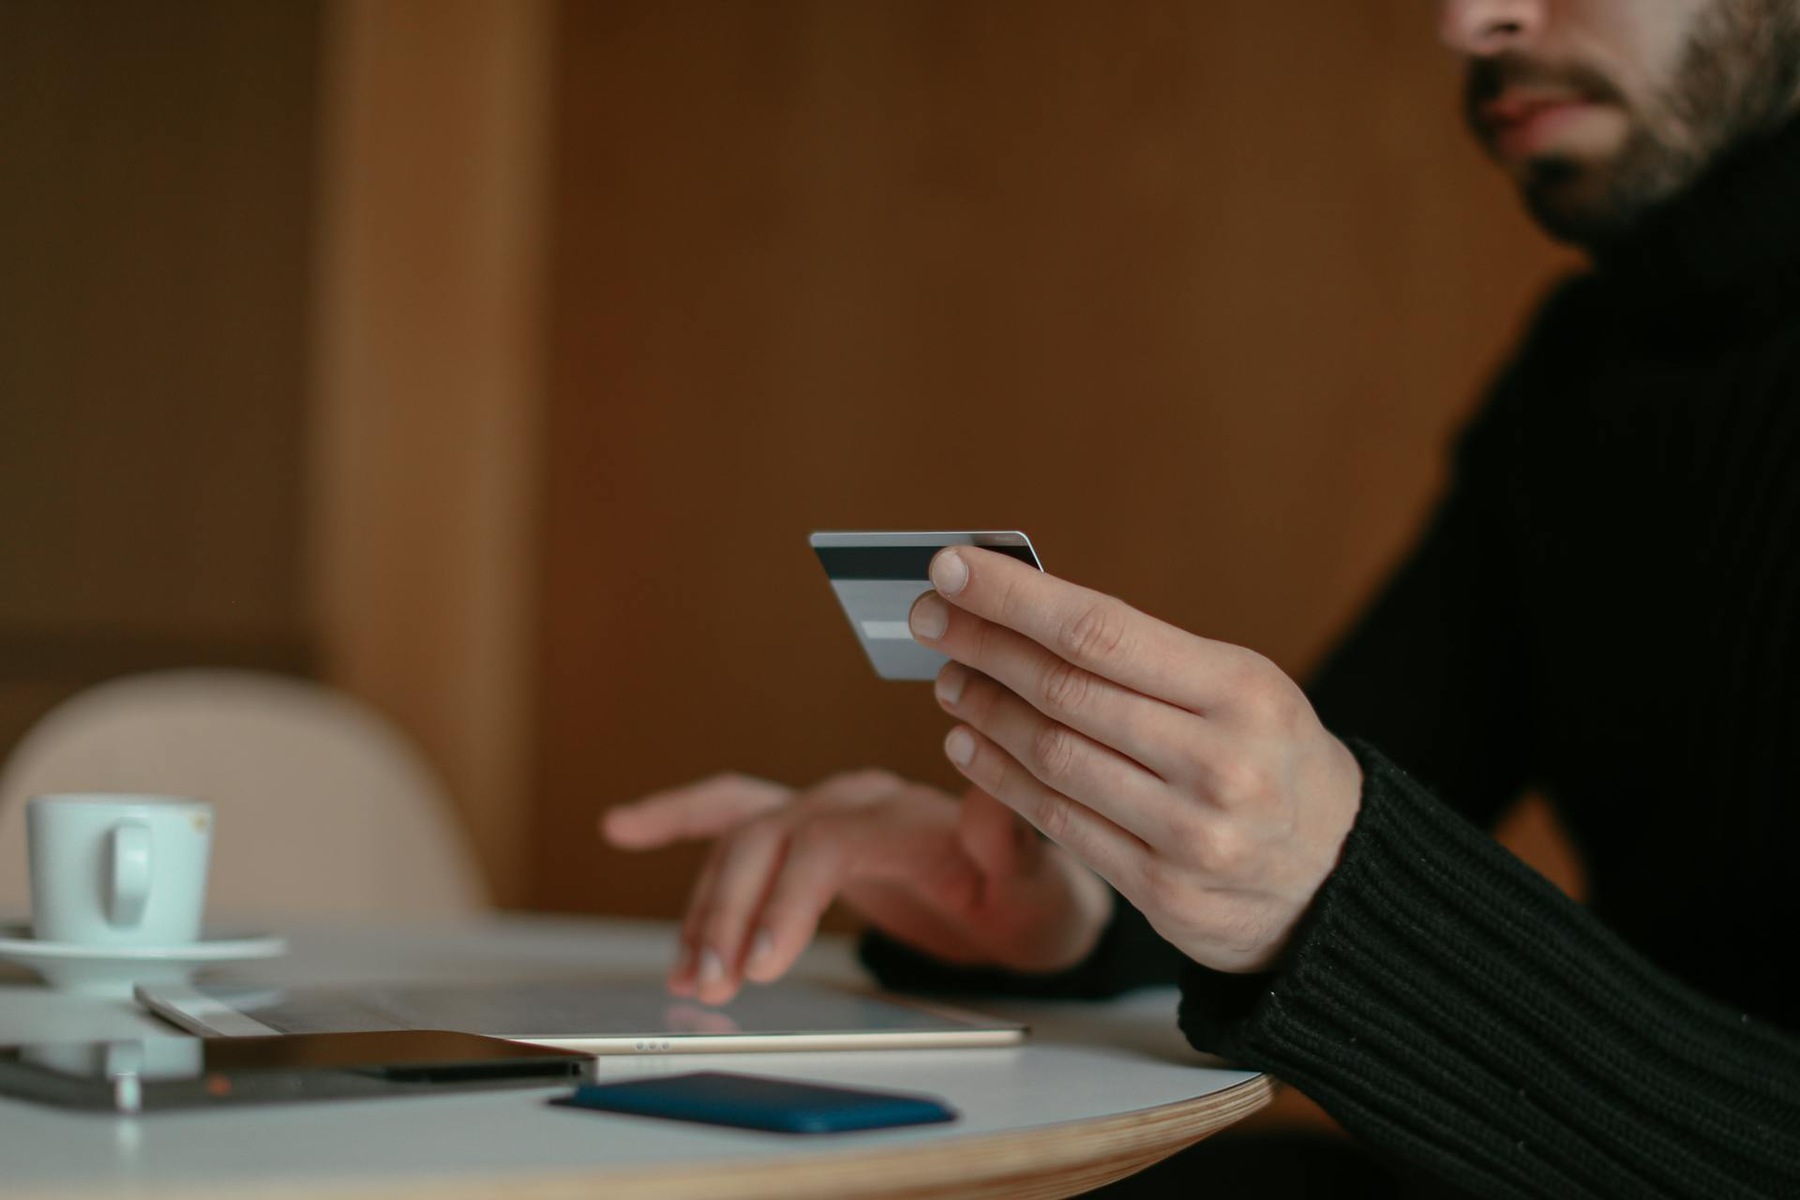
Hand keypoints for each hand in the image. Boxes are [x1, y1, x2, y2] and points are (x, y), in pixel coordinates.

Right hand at [602, 770, 1114, 1003]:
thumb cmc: (1032, 895)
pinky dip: (679, 818)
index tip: (763, 964)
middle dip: (732, 913)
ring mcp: (825, 811)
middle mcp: (859, 801)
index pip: (828, 842)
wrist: (1029, 895)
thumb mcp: (1039, 884)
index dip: (788, 898)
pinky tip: (623, 826)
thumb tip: (987, 802)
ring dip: (706, 906)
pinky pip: (733, 814)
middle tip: (711, 985)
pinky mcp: (805, 832)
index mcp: (908, 814)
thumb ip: (1011, 845)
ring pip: (743, 841)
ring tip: (688, 974)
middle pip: (773, 839)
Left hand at [908, 546, 1362, 973]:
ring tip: (949, 678)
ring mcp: (1190, 834)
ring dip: (985, 710)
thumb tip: (1024, 610)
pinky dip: (1000, 777)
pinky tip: (969, 742)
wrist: (1337, 881)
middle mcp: (1219, 761)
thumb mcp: (1241, 691)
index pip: (1100, 629)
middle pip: (1065, 690)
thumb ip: (1145, 659)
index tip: (951, 566)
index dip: (1013, 597)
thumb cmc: (1271, 761)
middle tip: (928, 617)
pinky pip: (1058, 821)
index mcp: (1242, 690)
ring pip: (1053, 756)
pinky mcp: (1162, 891)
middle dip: (982, 645)